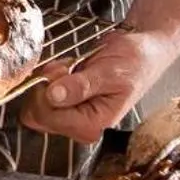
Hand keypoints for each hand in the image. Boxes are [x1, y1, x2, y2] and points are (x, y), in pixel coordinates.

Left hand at [19, 29, 174, 145]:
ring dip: (48, 81)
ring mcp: (72, 117)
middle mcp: (80, 126)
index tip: (64, 70)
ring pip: (37, 104)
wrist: (142, 52)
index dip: (48, 90)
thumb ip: (81, 85)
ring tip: (71, 68)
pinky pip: (41, 95)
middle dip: (46, 86)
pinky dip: (49, 78)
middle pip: (38, 114)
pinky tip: (68, 70)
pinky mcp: (66, 105)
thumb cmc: (134, 63)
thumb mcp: (110, 71)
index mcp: (93, 125)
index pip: (49, 117)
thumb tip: (54, 96)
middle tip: (68, 68)